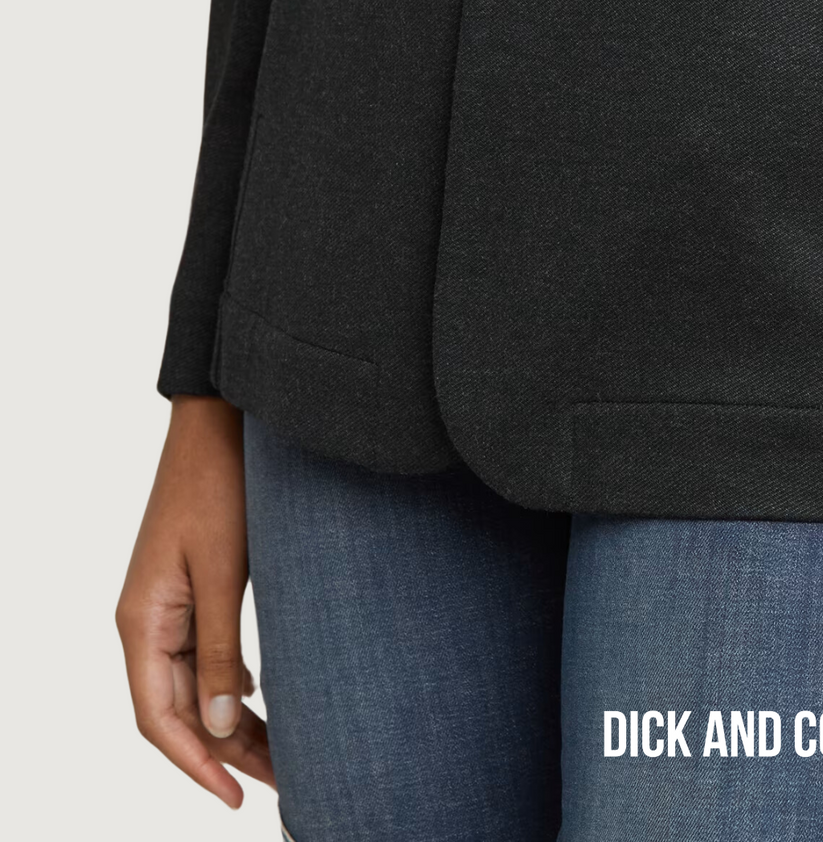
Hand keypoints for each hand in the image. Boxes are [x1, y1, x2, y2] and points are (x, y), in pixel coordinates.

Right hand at [116, 396, 272, 808]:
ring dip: (233, 721)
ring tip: (281, 753)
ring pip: (194, 683)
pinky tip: (264, 698)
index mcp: (141, 622)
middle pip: (180, 708)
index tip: (235, 798)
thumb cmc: (219, 486)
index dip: (197, 764)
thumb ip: (221, 648)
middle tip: (281, 782)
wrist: (219, 422)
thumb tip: (225, 725)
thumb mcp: (225, 571)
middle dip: (225, 751)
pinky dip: (233, 682)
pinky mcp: (193, 585)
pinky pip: (204, 653)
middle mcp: (146, 620)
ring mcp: (167, 603)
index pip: (159, 718)